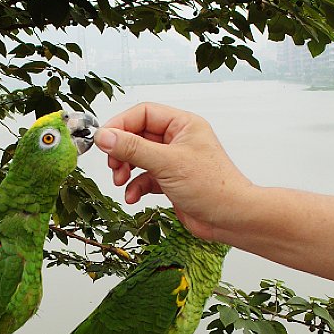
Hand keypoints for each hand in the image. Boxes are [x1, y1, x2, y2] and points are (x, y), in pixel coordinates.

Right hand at [94, 102, 252, 239]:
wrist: (231, 219)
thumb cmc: (212, 187)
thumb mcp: (166, 163)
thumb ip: (133, 148)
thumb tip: (105, 137)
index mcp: (182, 124)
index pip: (143, 113)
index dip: (120, 125)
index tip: (103, 140)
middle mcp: (178, 140)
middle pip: (137, 136)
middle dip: (121, 151)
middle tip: (112, 164)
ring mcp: (174, 161)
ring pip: (139, 158)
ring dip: (125, 169)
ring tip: (120, 180)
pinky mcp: (170, 181)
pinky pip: (144, 178)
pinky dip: (135, 186)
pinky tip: (132, 197)